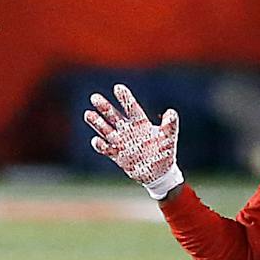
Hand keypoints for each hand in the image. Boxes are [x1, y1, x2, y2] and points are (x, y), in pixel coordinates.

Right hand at [83, 84, 181, 199]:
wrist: (159, 172)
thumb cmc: (165, 152)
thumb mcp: (169, 138)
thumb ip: (170, 125)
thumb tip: (171, 112)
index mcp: (141, 124)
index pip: (131, 108)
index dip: (125, 98)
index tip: (118, 87)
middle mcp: (129, 131)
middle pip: (115, 116)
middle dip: (105, 107)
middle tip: (94, 97)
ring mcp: (122, 143)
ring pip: (107, 130)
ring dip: (98, 123)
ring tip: (88, 113)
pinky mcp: (118, 156)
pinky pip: (107, 149)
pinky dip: (101, 145)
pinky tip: (96, 140)